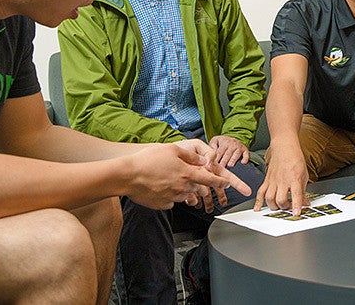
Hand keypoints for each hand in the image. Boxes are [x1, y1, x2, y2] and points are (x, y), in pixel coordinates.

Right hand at [126, 141, 250, 210]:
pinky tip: (159, 186)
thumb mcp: (173, 150)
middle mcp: (182, 187)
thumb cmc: (148, 160)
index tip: (226, 183)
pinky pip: (170, 201)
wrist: (127, 175)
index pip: (210, 179)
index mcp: (187, 173)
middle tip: (184, 176)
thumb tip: (204, 159)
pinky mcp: (162, 205)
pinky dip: (168, 195)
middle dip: (196, 184)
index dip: (221, 182)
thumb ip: (191, 156)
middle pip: (197, 188)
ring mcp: (172, 197)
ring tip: (166, 178)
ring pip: (184, 195)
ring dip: (181, 189)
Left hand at [209, 135, 250, 166]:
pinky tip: (243, 162)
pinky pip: (246, 154)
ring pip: (236, 154)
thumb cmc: (223, 142)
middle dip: (224, 161)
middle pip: (227, 154)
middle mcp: (232, 145)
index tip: (212, 165)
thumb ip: (212, 145)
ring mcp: (239, 147)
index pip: (219, 152)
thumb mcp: (216, 140)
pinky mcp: (245, 150)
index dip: (216, 159)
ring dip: (233, 160)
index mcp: (224, 143)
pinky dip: (245, 158)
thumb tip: (211, 152)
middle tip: (220, 168)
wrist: (235, 138)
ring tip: (230, 165)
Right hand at [253, 142, 309, 214]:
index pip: (296, 194)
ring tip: (278, 206)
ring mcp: (273, 181)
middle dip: (284, 207)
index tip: (296, 213)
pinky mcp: (266, 180)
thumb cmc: (295, 159)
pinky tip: (258, 208)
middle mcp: (283, 181)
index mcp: (294, 178)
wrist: (284, 147)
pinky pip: (260, 193)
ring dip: (273, 206)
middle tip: (289, 207)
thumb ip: (303, 191)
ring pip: (269, 198)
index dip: (297, 205)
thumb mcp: (304, 175)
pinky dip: (258, 202)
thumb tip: (305, 203)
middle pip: (280, 199)